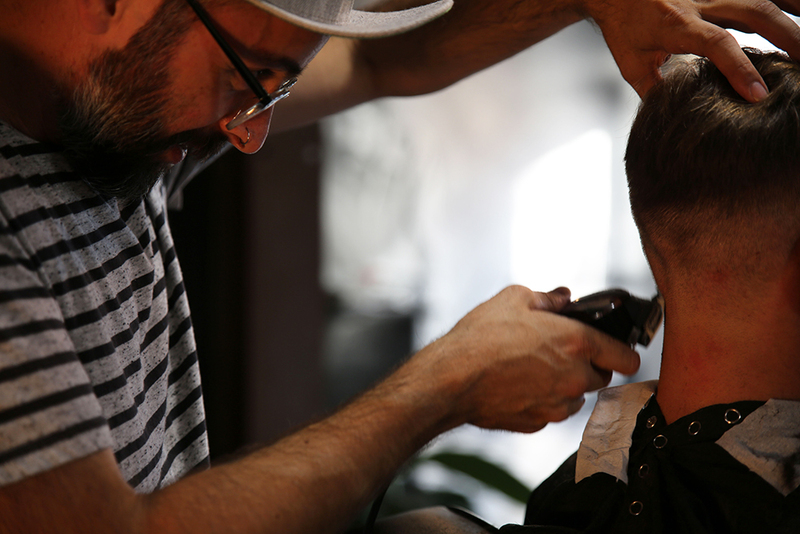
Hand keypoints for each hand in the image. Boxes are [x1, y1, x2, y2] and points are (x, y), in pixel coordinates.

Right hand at [420, 286, 639, 433]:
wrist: (452, 378)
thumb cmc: (481, 337)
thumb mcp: (514, 299)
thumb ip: (547, 298)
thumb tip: (563, 297)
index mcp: (577, 342)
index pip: (627, 357)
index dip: (622, 351)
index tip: (614, 350)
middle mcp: (575, 377)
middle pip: (601, 377)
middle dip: (587, 366)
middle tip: (560, 352)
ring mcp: (558, 404)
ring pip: (576, 396)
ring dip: (565, 385)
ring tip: (533, 369)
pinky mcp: (538, 423)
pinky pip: (551, 411)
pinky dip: (542, 400)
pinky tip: (519, 385)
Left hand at [584, 0, 799, 100]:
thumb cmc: (624, 28)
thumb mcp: (633, 64)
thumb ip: (655, 90)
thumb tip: (674, 121)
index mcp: (677, 25)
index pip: (715, 44)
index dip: (739, 68)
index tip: (758, 95)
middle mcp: (701, 1)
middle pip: (755, 12)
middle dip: (788, 36)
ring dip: (795, 15)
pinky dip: (789, 1)